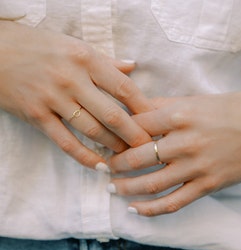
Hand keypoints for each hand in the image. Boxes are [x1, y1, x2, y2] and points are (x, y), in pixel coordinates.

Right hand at [0, 21, 151, 167]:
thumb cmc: (38, 47)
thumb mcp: (74, 46)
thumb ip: (106, 60)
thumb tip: (133, 67)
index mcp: (85, 59)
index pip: (124, 88)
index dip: (144, 108)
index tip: (157, 123)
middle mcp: (71, 79)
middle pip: (112, 114)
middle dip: (135, 135)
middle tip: (150, 148)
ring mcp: (53, 98)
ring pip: (92, 130)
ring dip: (113, 146)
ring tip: (128, 156)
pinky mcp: (36, 115)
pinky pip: (65, 142)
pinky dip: (85, 157)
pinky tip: (100, 165)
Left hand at [108, 92, 240, 215]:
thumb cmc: (234, 109)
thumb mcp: (197, 100)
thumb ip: (164, 106)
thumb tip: (137, 110)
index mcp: (180, 115)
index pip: (135, 125)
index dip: (116, 133)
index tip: (106, 139)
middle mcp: (185, 142)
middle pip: (137, 157)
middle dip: (114, 163)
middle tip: (102, 165)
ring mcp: (196, 167)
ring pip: (151, 183)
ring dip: (125, 188)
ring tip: (110, 188)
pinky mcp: (208, 185)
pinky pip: (173, 202)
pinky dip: (151, 209)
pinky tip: (134, 209)